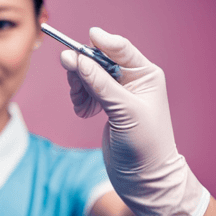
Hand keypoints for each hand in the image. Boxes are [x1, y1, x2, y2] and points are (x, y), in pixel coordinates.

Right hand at [60, 27, 208, 215]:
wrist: (142, 178)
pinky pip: (83, 92)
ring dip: (78, 86)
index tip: (85, 37)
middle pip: (97, 60)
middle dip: (83, 68)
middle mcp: (130, 81)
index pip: (120, 49)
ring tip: (81, 105)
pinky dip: (79, 99)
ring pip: (87, 75)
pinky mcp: (104, 106)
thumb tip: (76, 58)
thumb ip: (99, 84)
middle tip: (70, 74)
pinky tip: (84, 112)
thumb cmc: (145, 144)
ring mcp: (115, 93)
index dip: (101, 41)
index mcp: (145, 75)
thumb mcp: (123, 110)